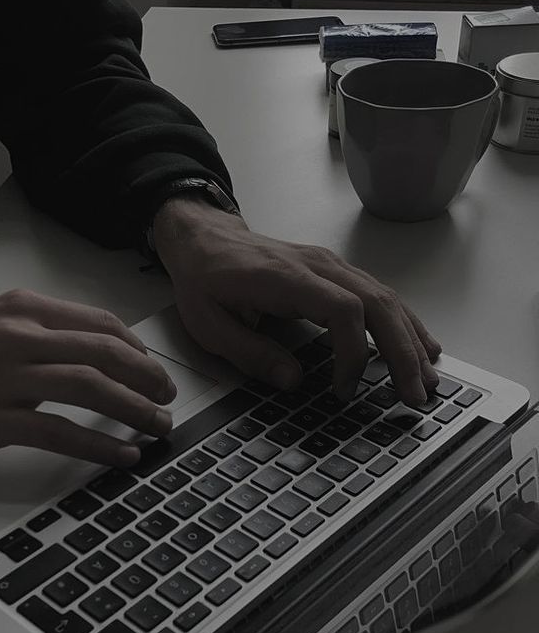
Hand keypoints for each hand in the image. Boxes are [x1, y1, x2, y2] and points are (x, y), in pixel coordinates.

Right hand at [0, 290, 175, 465]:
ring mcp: (3, 377)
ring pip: (89, 388)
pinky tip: (122, 455)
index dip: (139, 350)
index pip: (100, 324)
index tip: (155, 371)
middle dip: (148, 379)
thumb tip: (99, 353)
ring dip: (134, 410)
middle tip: (168, 399)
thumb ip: (43, 330)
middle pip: (104, 353)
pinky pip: (59, 432)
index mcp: (23, 308)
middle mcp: (17, 336)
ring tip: (158, 427)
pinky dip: (99, 445)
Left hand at [153, 196, 441, 406]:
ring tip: (429, 378)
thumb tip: (292, 381)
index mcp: (286, 277)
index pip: (343, 310)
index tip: (345, 388)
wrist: (204, 238)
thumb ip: (250, 353)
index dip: (353, 352)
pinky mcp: (334, 272)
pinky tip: (421, 345)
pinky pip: (379, 295)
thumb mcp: (208, 324)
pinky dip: (403, 322)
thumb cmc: (205, 279)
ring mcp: (330, 266)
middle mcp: (318, 266)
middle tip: (415, 394)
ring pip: (386, 298)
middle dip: (402, 352)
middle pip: (377, 304)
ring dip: (411, 339)